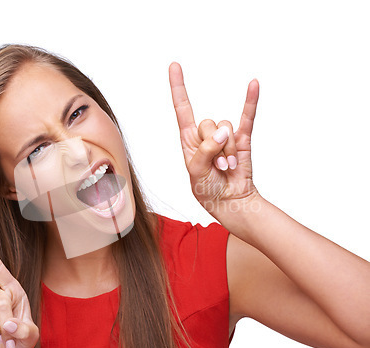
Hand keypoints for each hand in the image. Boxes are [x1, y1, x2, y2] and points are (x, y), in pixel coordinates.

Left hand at [168, 62, 260, 215]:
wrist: (229, 202)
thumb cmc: (207, 189)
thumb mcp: (196, 172)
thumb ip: (205, 150)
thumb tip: (222, 132)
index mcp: (189, 140)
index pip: (182, 108)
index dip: (178, 88)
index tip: (174, 66)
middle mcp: (206, 135)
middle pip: (207, 123)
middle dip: (213, 146)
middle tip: (216, 167)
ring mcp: (225, 136)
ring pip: (226, 128)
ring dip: (227, 152)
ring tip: (227, 168)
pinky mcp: (242, 140)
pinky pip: (247, 117)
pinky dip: (250, 102)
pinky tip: (253, 85)